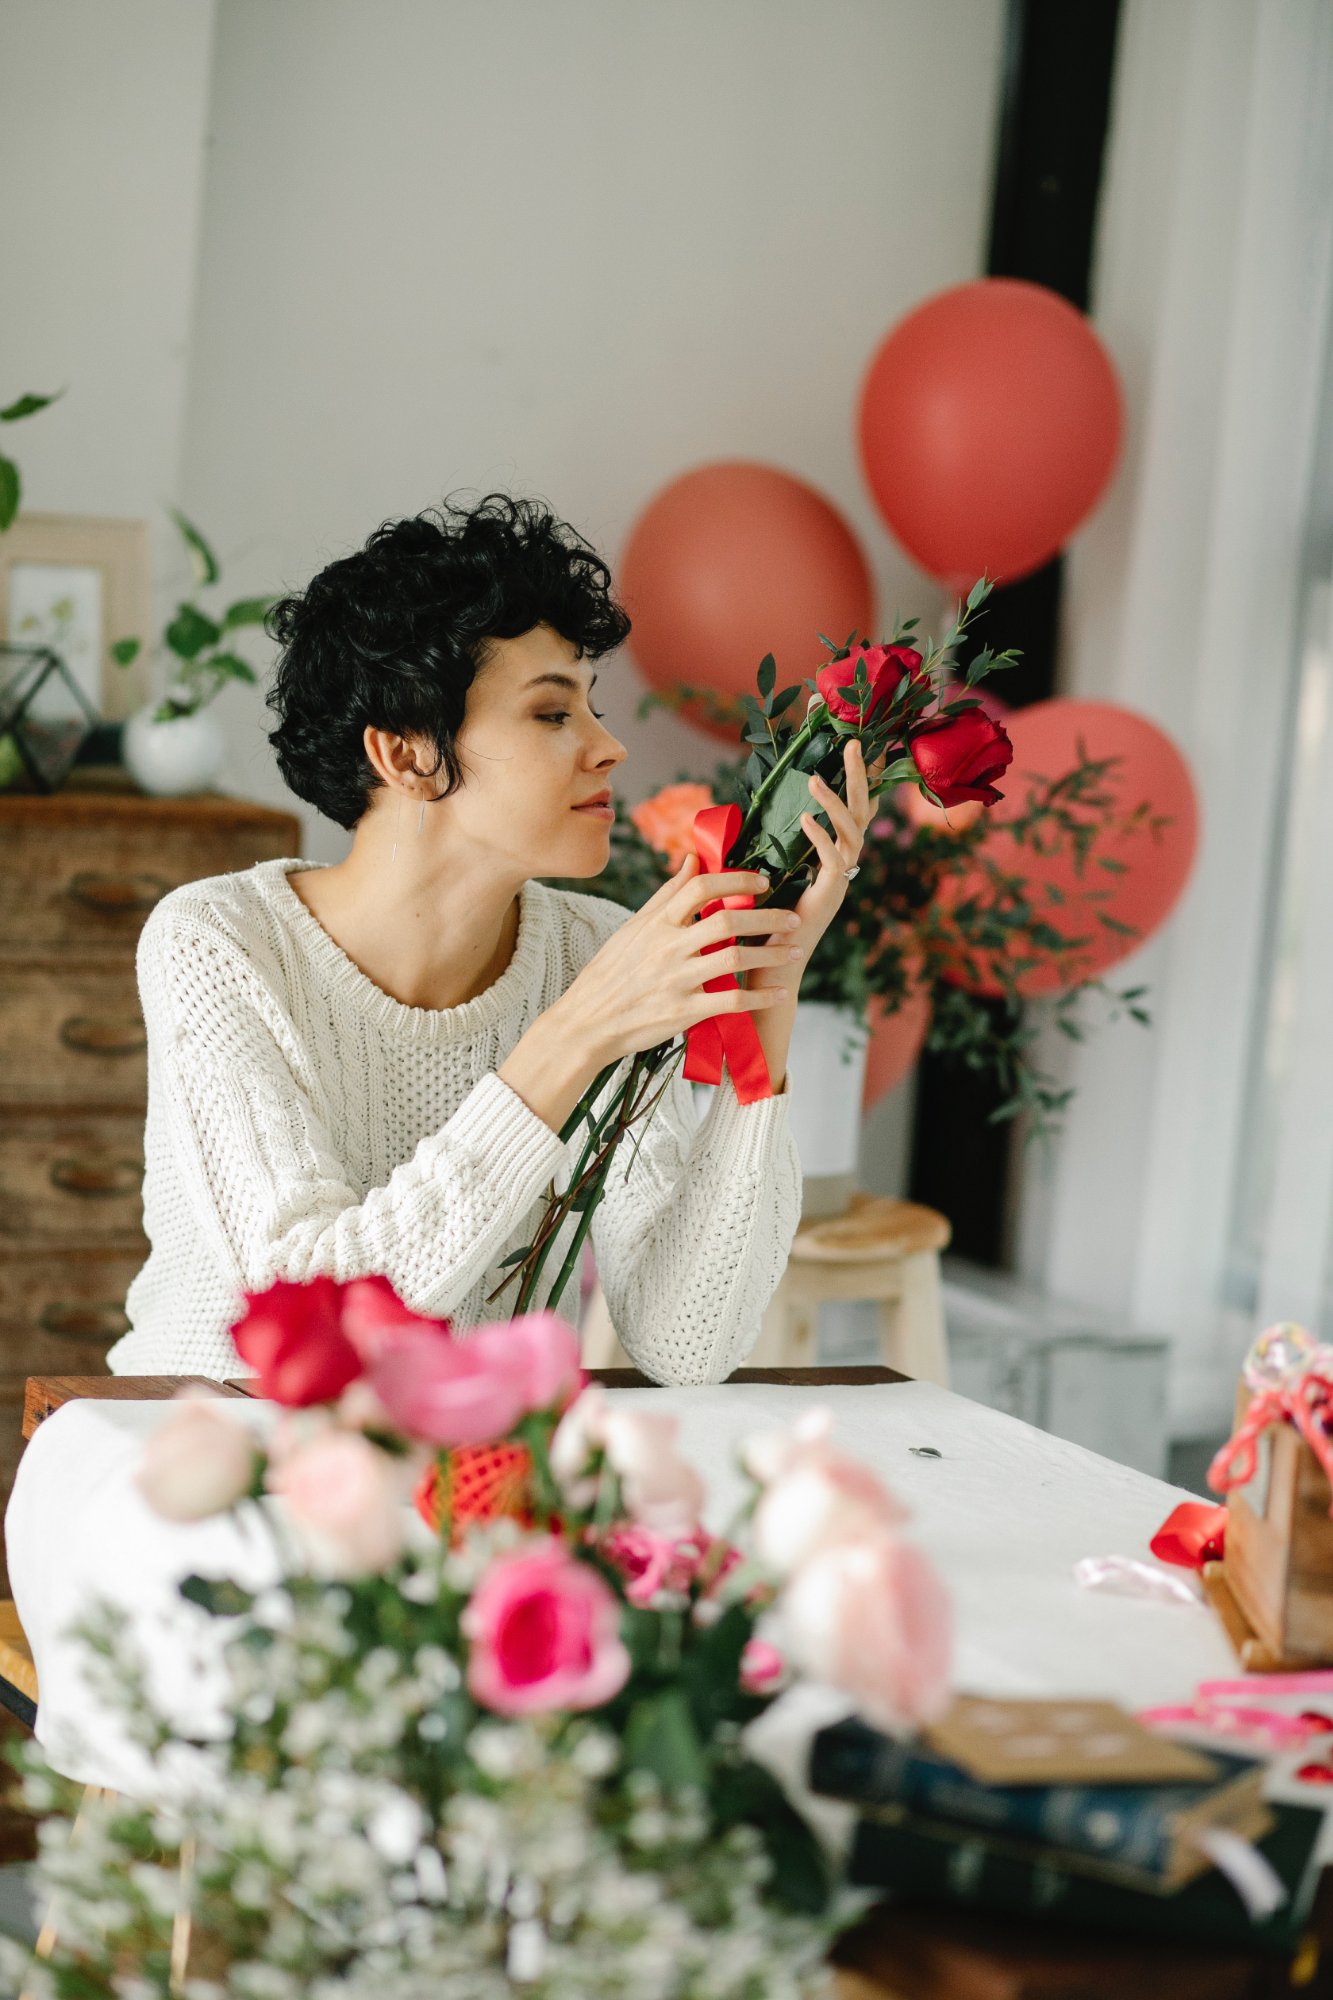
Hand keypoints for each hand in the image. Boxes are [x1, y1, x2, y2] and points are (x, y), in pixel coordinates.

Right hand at [544, 860, 802, 1070]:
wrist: (588, 1022)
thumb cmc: (611, 972)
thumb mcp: (634, 928)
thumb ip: (667, 894)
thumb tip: (693, 858)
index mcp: (656, 923)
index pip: (701, 887)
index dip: (736, 879)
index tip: (763, 881)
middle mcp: (667, 947)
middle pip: (727, 921)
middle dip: (767, 917)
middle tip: (792, 918)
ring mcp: (676, 980)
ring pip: (734, 958)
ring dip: (771, 953)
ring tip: (795, 951)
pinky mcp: (684, 1011)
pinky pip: (731, 1001)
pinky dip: (759, 997)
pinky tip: (777, 993)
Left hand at [747, 737, 877, 1006]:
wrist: (766, 969)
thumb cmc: (759, 924)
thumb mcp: (759, 873)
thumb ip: (759, 846)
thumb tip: (737, 815)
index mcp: (829, 858)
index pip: (849, 811)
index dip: (855, 780)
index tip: (856, 746)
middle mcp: (841, 866)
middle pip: (861, 813)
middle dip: (858, 776)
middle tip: (853, 742)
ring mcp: (839, 882)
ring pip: (852, 832)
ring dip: (834, 803)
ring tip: (813, 779)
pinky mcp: (829, 897)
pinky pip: (833, 861)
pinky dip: (821, 838)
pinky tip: (806, 819)